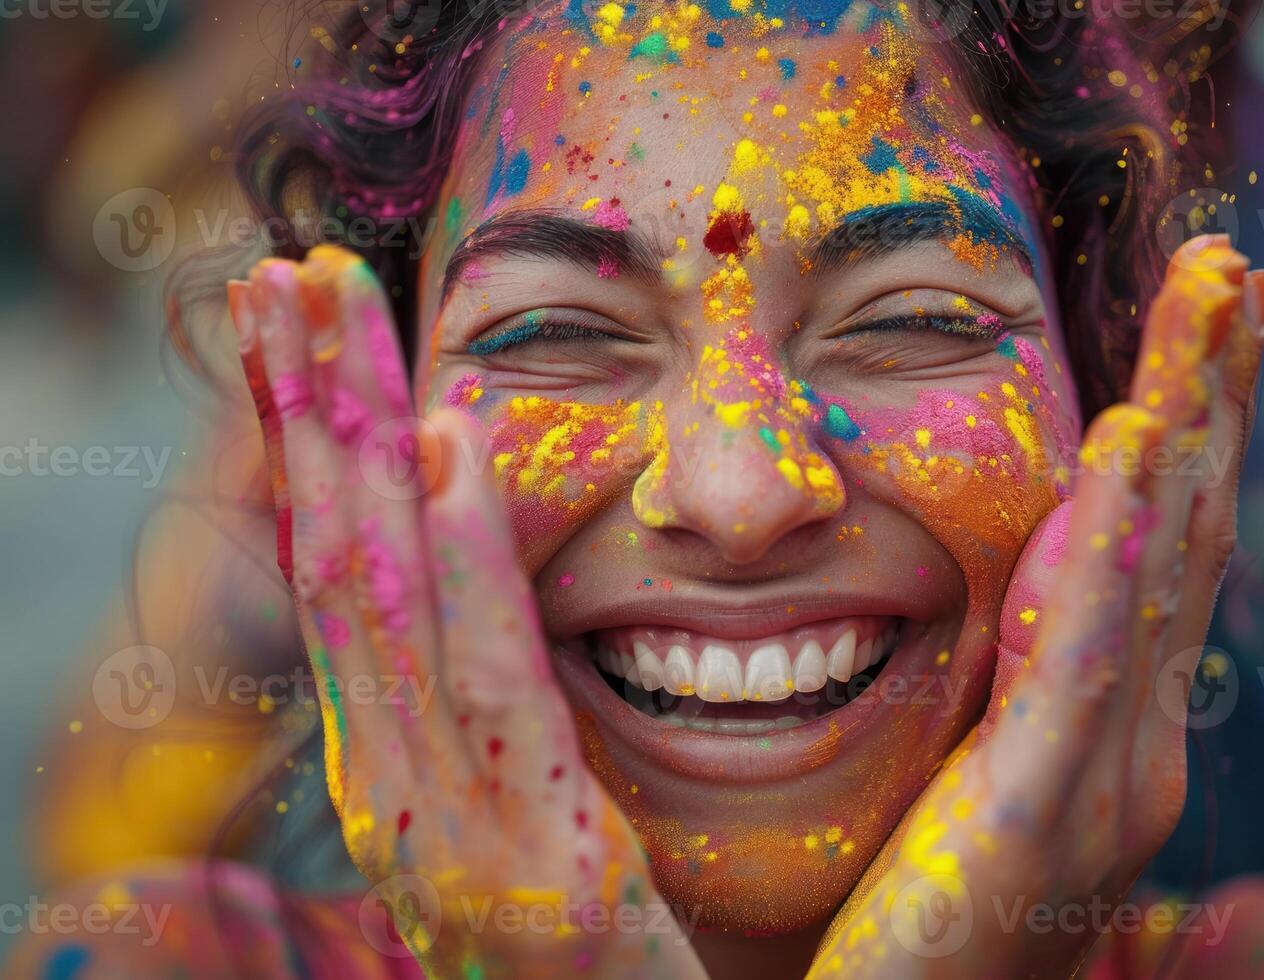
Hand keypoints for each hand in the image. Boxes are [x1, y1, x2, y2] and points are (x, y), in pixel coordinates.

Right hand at [227, 246, 705, 979]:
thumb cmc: (602, 970)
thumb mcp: (527, 822)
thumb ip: (487, 711)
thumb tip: (461, 569)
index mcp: (401, 769)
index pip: (346, 577)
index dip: (311, 443)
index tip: (303, 320)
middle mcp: (398, 789)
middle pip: (337, 562)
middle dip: (305, 408)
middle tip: (286, 266)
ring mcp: (452, 829)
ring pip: (375, 596)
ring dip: (343, 436)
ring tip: (321, 300)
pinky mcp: (536, 863)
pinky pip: (489, 676)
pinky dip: (461, 551)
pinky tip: (444, 439)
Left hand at [809, 236, 1263, 978]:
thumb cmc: (908, 919)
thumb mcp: (964, 775)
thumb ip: (993, 687)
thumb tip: (983, 588)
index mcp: (1102, 721)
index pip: (1152, 541)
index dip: (1183, 420)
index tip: (1193, 307)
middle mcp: (1129, 740)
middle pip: (1178, 532)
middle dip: (1208, 393)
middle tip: (1222, 265)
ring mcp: (1097, 782)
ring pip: (1152, 569)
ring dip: (1183, 427)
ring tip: (1206, 303)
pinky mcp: (1033, 827)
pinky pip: (1079, 662)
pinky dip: (1109, 549)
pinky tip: (1125, 446)